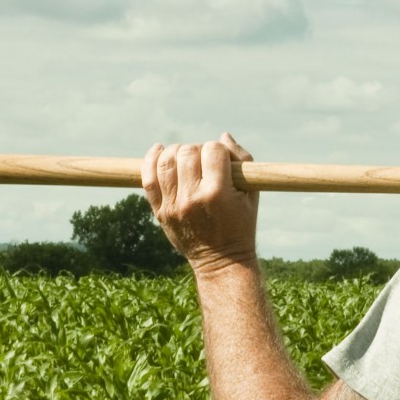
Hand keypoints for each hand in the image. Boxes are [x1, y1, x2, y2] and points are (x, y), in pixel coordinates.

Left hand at [142, 134, 259, 275]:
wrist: (222, 262)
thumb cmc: (241, 225)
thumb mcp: (251, 195)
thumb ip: (242, 161)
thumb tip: (223, 137)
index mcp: (218, 193)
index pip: (213, 150)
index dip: (219, 151)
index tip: (222, 162)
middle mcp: (193, 198)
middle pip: (187, 151)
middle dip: (198, 150)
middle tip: (205, 163)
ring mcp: (173, 206)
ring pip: (165, 161)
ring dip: (176, 152)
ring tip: (186, 159)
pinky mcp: (161, 212)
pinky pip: (148, 178)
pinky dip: (151, 159)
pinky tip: (159, 150)